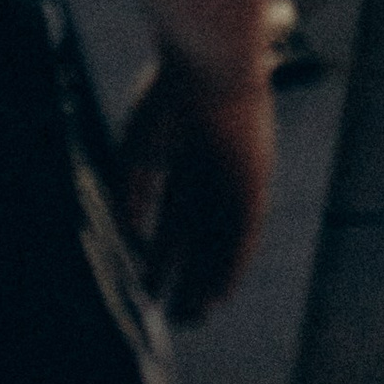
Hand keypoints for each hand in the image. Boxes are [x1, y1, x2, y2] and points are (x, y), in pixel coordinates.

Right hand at [116, 53, 271, 319]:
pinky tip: (218, 296)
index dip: (162, 255)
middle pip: (198, 239)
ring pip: (221, 242)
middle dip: (184, 275)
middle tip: (169, 314)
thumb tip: (130, 236)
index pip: (175, 220)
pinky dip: (231, 266)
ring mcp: (233, 181)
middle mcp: (211, 177)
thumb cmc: (168, 99)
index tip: (147, 288)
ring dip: (208, 280)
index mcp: (184, 162)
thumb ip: (132, 192)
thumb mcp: (138, 147)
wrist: (208, 65)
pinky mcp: (252, 183)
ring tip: (191, 317)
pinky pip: (244, 235)